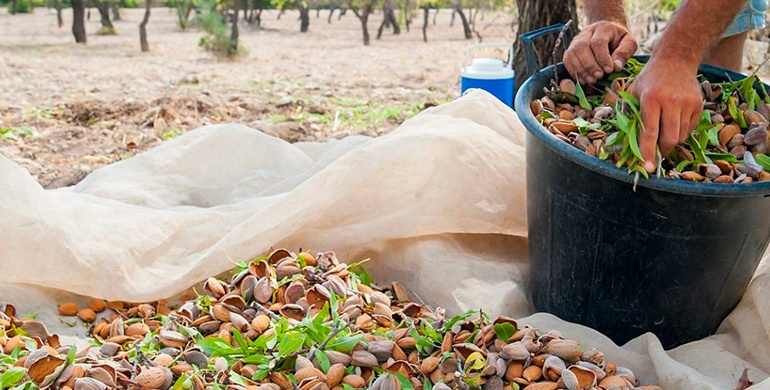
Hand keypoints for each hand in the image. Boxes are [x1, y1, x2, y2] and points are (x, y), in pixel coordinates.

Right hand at [564, 21, 637, 83]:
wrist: (607, 34)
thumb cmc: (618, 40)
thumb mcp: (628, 42)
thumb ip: (625, 52)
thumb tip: (616, 66)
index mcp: (602, 28)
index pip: (598, 42)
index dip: (602, 58)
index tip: (610, 70)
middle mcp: (586, 32)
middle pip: (581, 47)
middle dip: (590, 65)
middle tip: (599, 76)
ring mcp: (575, 41)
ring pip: (572, 54)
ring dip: (581, 70)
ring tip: (592, 80)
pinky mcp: (570, 50)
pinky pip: (567, 61)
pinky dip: (574, 72)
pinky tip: (584, 80)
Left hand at [629, 58, 703, 172]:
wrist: (675, 60)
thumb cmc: (649, 80)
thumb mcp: (633, 92)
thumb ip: (630, 115)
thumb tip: (627, 142)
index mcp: (651, 99)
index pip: (650, 132)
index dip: (648, 152)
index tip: (648, 168)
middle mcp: (671, 101)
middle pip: (670, 139)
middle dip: (662, 151)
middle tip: (655, 155)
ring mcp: (688, 103)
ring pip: (681, 136)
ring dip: (671, 140)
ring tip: (664, 129)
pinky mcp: (699, 104)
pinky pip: (690, 128)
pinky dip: (681, 131)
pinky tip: (674, 119)